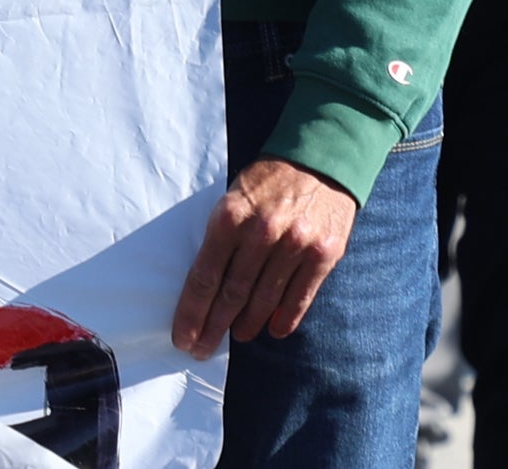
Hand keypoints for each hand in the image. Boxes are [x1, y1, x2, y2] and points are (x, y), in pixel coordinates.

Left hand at [173, 157, 357, 355]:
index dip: (191, 311)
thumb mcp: (232, 197)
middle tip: (200, 349)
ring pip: (265, 298)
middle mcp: (261, 233)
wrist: (320, 159)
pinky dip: (286, 316)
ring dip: (247, 324)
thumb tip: (206, 281)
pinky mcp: (324, 253)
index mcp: (229, 217)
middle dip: (213, 326)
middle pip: (231, 293)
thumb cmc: (266, 181)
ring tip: (235, 338)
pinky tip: (274, 331)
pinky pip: (301, 294)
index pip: (204, 276)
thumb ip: (221, 236)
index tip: (182, 335)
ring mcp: (295, 245)